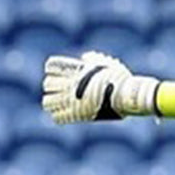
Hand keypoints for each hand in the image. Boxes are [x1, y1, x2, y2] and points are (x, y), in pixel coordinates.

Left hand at [42, 51, 159, 123]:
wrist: (127, 97)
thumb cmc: (121, 79)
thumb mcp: (109, 64)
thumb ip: (95, 59)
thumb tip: (85, 57)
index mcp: (76, 71)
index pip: (51, 67)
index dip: (53, 70)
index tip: (58, 73)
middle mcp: (69, 85)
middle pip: (48, 84)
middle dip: (53, 86)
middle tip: (60, 88)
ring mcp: (71, 101)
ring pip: (48, 102)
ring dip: (53, 102)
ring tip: (60, 102)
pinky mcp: (75, 115)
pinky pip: (57, 117)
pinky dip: (60, 115)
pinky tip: (66, 113)